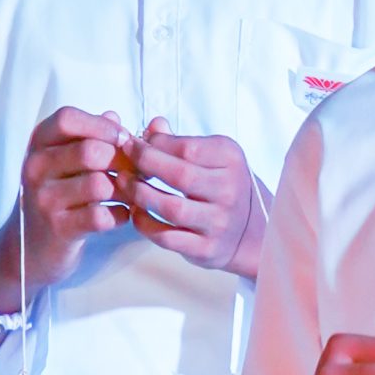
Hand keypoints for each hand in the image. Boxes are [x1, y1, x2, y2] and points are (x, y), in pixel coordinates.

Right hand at [0, 106, 129, 310]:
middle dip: (123, 160)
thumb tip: (115, 117)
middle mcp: (36, 168)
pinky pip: (101, 216)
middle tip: (137, 170)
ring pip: (100, 184)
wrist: (30, 246)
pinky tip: (120, 214)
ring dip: (126, 189)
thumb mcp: (65, 159)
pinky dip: (120, 214)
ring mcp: (44, 200)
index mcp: (39, 143)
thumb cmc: (57, 193)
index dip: (102, 125)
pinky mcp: (58, 229)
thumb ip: (90, 135)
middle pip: (91, 151)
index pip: (68, 118)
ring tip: (131, 193)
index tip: (123, 138)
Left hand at [113, 118, 268, 275]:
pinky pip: (168, 237)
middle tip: (124, 161)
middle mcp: (229, 191)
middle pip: (180, 175)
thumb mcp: (214, 156)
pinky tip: (136, 212)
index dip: (155, 144)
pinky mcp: (206, 248)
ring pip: (173, 208)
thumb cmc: (224, 185)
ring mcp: (219, 222)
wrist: (251, 229)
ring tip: (125, 184)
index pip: (188, 148)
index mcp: (231, 161)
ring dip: (141, 195)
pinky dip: (145, 224)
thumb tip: (153, 126)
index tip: (134, 143)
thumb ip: (182, 141)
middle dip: (145, 165)